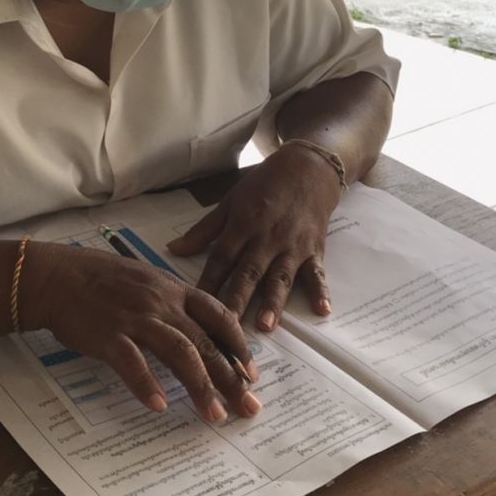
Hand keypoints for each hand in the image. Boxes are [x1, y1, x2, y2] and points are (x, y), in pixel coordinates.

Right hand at [23, 243, 260, 421]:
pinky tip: (160, 406)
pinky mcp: (109, 336)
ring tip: (215, 414)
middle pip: (207, 342)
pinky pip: (132, 363)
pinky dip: (147, 385)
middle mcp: (162, 304)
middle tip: (248, 407)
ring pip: (180, 353)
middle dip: (231, 378)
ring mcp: (136, 319)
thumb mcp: (148, 281)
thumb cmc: (103, 279)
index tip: (252, 373)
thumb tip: (201, 331)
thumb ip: (175, 303)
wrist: (60, 276)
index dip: (239, 346)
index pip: (219, 316)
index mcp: (174, 290)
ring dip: (201, 387)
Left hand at [168, 144, 340, 331]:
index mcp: (242, 226)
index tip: (195, 305)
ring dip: (273, 302)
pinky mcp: (314, 249)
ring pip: (280, 277)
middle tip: (227, 327)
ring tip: (266, 325)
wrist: (307, 168)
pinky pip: (317, 272)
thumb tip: (173, 249)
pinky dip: (321, 290)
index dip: (208, 281)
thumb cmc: (264, 184)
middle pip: (248, 273)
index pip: (221, 258)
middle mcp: (266, 239)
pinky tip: (323, 310)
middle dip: (237, 300)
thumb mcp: (230, 201)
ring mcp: (291, 246)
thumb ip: (203, 230)